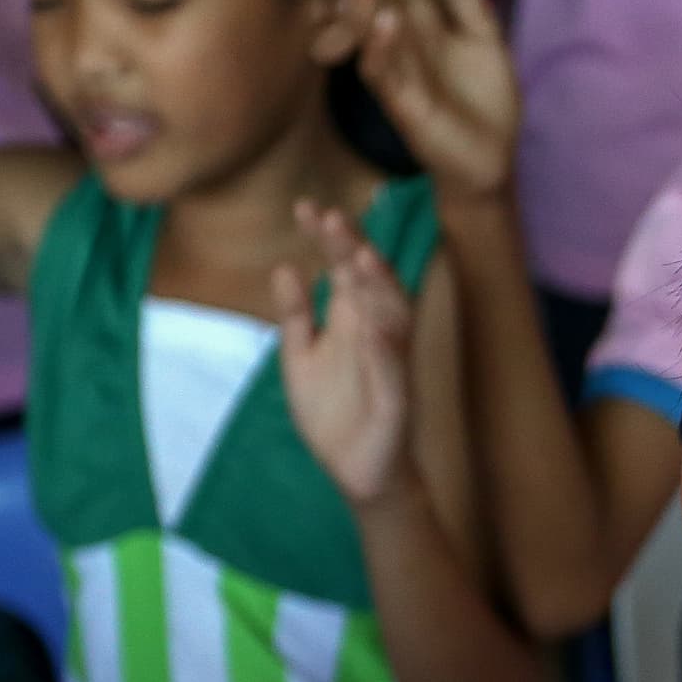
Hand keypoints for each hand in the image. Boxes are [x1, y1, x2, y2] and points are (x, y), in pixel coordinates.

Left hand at [276, 199, 416, 508]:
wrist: (357, 474)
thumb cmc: (334, 416)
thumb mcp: (300, 359)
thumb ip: (295, 316)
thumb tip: (283, 268)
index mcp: (351, 320)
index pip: (343, 268)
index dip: (327, 238)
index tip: (305, 207)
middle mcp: (375, 333)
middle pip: (369, 281)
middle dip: (352, 249)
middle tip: (331, 218)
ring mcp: (389, 363)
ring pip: (392, 315)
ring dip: (379, 286)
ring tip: (360, 256)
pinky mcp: (397, 398)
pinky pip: (394, 367)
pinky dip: (385, 345)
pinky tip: (372, 322)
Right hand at [347, 0, 515, 201]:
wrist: (491, 161)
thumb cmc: (482, 99)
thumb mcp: (482, 33)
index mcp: (418, 16)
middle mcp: (398, 37)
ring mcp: (396, 69)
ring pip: (368, 21)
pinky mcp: (402, 105)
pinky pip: (384, 73)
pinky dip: (385, 46)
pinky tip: (389, 17)